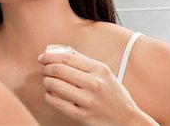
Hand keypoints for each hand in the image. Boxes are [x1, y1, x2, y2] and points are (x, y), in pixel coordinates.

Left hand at [38, 50, 157, 125]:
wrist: (127, 120)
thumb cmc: (114, 95)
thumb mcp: (105, 73)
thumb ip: (84, 61)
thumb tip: (63, 51)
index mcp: (99, 69)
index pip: (67, 58)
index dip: (50, 56)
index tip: (42, 57)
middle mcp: (94, 83)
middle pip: (59, 70)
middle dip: (46, 68)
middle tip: (44, 69)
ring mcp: (88, 100)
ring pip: (55, 85)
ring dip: (46, 81)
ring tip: (47, 81)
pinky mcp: (82, 115)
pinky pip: (57, 102)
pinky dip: (49, 96)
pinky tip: (50, 94)